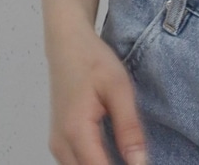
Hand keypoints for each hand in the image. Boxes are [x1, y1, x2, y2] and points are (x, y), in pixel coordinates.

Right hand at [46, 26, 147, 164]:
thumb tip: (140, 163)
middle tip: (138, 158)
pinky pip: (76, 163)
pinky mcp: (59, 140)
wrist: (67, 44)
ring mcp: (57, 144)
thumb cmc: (93, 60)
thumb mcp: (119, 87)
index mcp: (76, 131)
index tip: (141, 164)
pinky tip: (113, 155)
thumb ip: (129, 127)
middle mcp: (61, 144)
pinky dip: (94, 162)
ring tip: (127, 155)